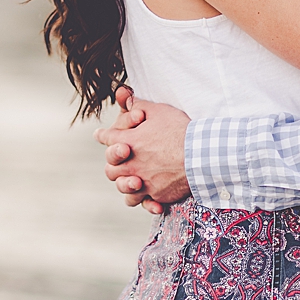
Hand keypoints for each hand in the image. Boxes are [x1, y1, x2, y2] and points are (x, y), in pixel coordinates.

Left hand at [97, 89, 191, 213]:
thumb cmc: (180, 131)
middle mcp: (131, 164)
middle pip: (110, 169)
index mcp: (128, 142)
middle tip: (120, 161)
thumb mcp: (159, 111)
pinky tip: (148, 199)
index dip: (103, 135)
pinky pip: (142, 202)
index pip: (107, 138)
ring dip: (125, 184)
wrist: (199, 155)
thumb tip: (125, 97)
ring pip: (123, 188)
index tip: (100, 135)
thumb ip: (139, 105)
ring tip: (132, 181)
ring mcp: (142, 181)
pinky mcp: (155, 194)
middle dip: (113, 164)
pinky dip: (144, 201)